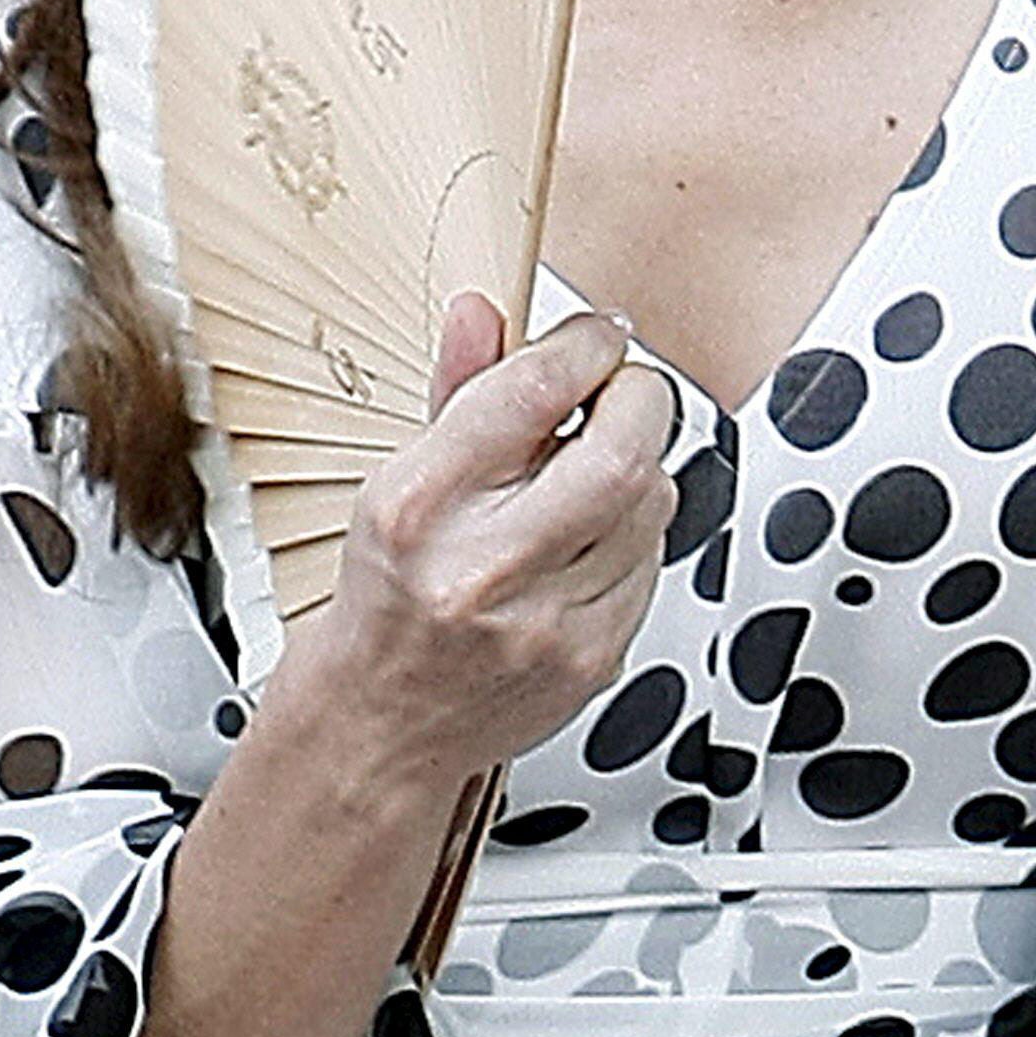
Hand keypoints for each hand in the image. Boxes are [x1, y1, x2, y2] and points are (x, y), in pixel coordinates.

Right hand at [305, 295, 677, 789]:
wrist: (382, 725)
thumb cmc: (389, 594)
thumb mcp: (397, 480)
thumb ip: (457, 391)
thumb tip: (485, 311)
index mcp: (421, 505)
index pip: (532, 391)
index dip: (584, 343)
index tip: (595, 335)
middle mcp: (483, 567)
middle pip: (619, 452)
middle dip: (636, 398)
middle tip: (617, 390)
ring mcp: (546, 622)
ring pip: (652, 500)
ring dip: (638, 463)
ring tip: (590, 470)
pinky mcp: (593, 658)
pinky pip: (653, 559)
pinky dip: (636, 530)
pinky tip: (588, 537)